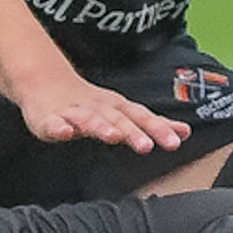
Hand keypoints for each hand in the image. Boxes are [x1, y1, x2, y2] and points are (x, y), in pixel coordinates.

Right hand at [18, 72, 189, 152]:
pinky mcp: (50, 119)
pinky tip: (63, 132)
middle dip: (133, 132)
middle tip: (147, 146)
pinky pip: (54, 124)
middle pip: (118, 119)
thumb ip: (152, 124)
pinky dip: (58, 127)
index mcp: (117, 108)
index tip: (176, 141)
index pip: (142, 117)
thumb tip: (185, 133)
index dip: (159, 129)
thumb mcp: (124, 112)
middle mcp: (99, 108)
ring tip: (112, 137)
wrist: (47, 85)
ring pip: (89, 120)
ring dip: (101, 127)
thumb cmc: (91, 105)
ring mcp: (74, 113)